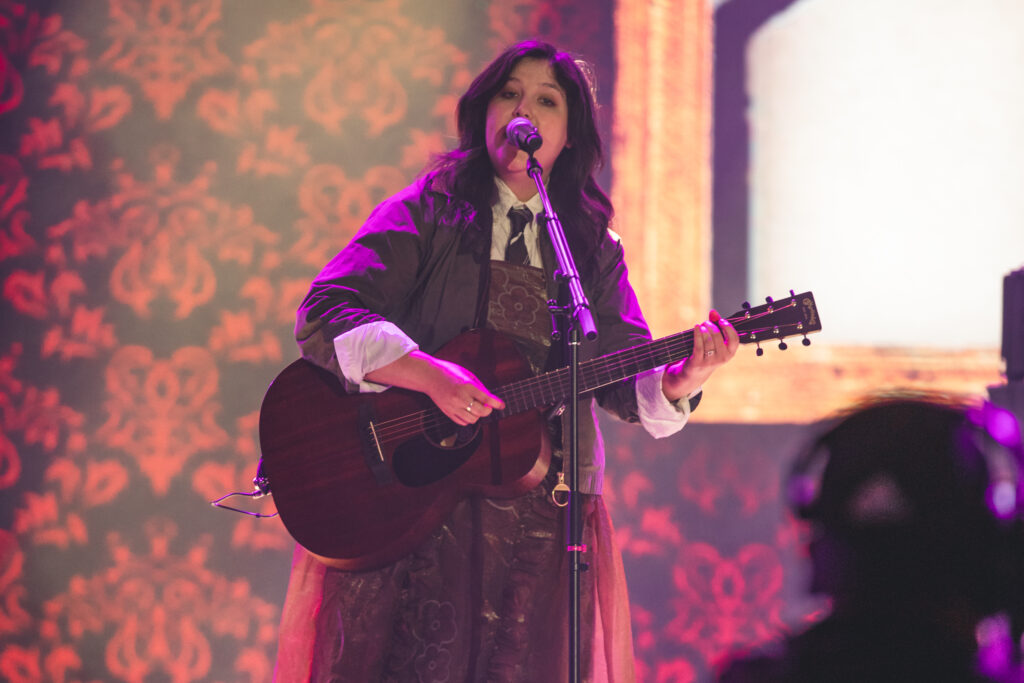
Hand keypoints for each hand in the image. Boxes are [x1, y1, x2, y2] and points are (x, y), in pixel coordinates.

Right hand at [365, 350, 504, 425]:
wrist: (430, 376)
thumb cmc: (449, 372)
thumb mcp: (467, 374)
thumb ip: (479, 386)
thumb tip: (489, 398)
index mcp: (467, 386)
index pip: (486, 398)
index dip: (496, 403)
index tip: (501, 405)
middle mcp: (460, 398)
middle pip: (481, 412)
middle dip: (488, 410)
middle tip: (488, 406)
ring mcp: (453, 406)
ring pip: (472, 419)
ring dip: (478, 415)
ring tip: (476, 407)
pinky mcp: (447, 412)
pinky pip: (462, 422)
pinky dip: (468, 418)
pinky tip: (467, 411)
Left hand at [661, 310, 738, 401]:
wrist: (694, 373)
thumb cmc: (706, 353)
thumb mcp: (715, 342)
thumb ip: (716, 326)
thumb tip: (713, 312)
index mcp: (730, 353)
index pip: (735, 339)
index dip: (728, 328)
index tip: (721, 321)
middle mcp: (722, 358)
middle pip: (718, 336)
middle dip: (711, 326)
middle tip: (706, 323)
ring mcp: (710, 361)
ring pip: (708, 340)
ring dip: (703, 329)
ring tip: (700, 326)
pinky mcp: (698, 362)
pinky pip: (698, 345)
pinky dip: (697, 334)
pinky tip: (696, 327)